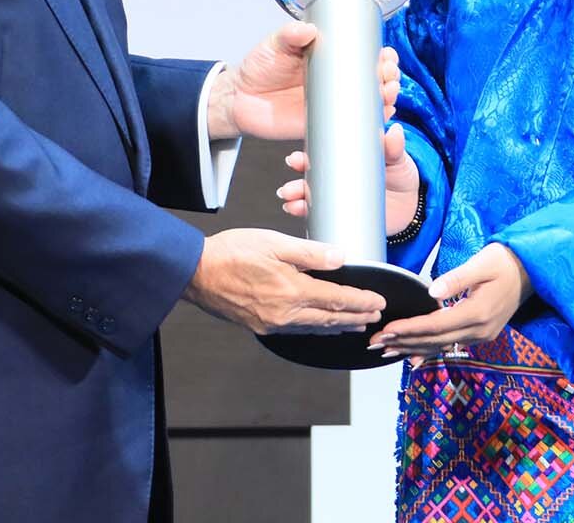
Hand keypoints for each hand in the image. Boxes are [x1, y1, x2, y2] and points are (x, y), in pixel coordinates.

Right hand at [181, 228, 386, 334]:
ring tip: (354, 324)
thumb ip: (310, 253)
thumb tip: (340, 258)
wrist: (196, 272)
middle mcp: (285, 313)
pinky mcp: (261, 326)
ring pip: (315, 328)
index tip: (378, 302)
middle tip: (374, 316)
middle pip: (330, 319)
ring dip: (338, 326)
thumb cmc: (231, 253)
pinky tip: (319, 326)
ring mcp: (272, 323)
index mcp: (292, 291)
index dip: (361, 301)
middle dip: (356, 317)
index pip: (337, 299)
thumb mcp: (274, 243)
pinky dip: (316, 329)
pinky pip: (297, 331)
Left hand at [207, 23, 399, 140]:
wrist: (239, 99)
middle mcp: (336, 79)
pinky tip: (381, 118)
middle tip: (388, 76)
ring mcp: (332, 102)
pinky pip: (352, 125)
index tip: (387, 55)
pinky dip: (370, 123)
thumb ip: (289, 35)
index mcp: (329, 57)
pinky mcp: (324, 123)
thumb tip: (308, 29)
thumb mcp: (274, 45)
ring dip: (386, 98)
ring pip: (369, 101)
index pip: (363, 54)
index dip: (381, 55)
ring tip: (388, 94)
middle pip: (374, 78)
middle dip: (389, 77)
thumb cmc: (258, 67)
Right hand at [276, 122, 421, 233]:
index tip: (296, 161)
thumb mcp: (397, 158)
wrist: (411, 206)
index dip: (305, 158)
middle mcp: (336, 178)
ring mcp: (337, 198)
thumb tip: (394, 131)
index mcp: (345, 159)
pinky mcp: (341, 216)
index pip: (319, 156)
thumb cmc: (401, 175)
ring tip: (291, 202)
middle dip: (295, 183)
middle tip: (289, 189)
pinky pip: (319, 216)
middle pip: (309, 179)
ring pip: (310, 198)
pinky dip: (306, 215)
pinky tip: (298, 213)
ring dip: (296, 200)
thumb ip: (394, 147)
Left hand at [367, 244, 531, 361]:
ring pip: (441, 347)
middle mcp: (480, 330)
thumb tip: (431, 291)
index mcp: (477, 312)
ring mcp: (482, 335)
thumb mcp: (481, 263)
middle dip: (403, 342)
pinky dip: (429, 350)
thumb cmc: (505, 262)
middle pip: (434, 341)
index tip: (386, 330)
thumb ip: (456, 278)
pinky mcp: (482, 334)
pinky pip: (451, 345)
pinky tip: (412, 357)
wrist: (532, 271)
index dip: (409, 328)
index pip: (435, 325)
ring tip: (386, 351)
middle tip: (375, 343)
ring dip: (412, 349)